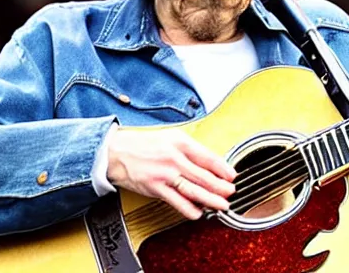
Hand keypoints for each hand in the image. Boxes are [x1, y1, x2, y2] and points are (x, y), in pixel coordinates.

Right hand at [107, 127, 236, 219]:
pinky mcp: (155, 187)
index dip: (222, 168)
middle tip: (231, 192)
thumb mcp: (169, 137)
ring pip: (194, 189)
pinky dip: (189, 209)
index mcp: (179, 142)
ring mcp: (165, 174)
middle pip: (204, 175)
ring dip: (211, 199)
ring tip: (222, 205)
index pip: (207, 156)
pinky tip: (198, 213)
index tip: (232, 175)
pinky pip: (177, 201)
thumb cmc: (142, 144)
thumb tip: (207, 162)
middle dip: (220, 186)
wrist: (116, 151)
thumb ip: (188, 149)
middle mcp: (174, 158)